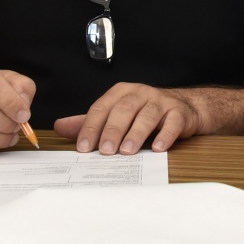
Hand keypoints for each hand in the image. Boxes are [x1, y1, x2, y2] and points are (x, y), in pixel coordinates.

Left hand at [54, 83, 202, 155]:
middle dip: (112, 131)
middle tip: (104, 151)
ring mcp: (161, 102)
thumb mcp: (115, 114)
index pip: (102, 108)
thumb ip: (90, 122)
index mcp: (121, 93)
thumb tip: (60, 126)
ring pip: (147, 115)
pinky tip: (157, 148)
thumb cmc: (144, 113)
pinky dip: (165, 135)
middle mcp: (140, 94)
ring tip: (127, 151)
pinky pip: (172, 123)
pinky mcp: (179, 113)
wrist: (183, 108)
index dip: (91, 127)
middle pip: (123, 110)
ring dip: (136, 133)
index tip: (83, 147)